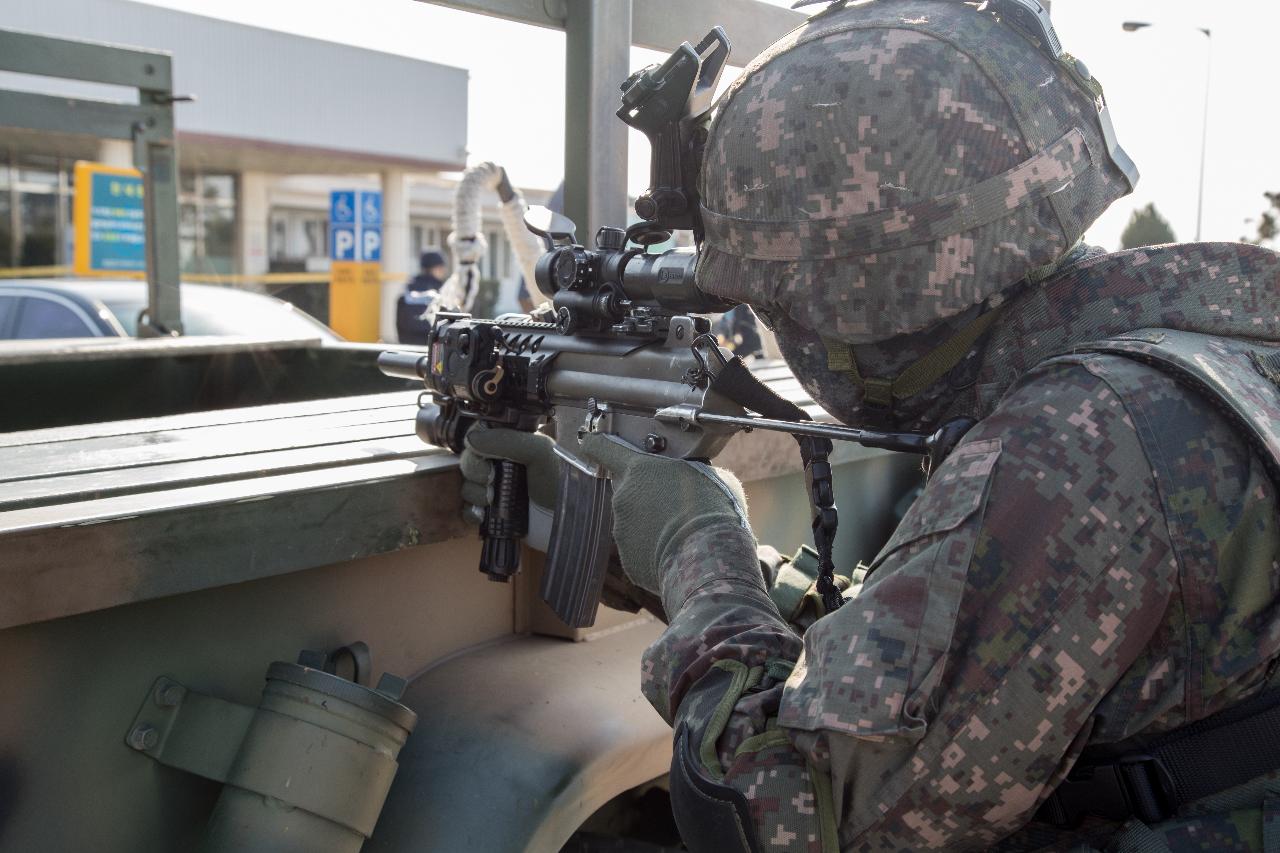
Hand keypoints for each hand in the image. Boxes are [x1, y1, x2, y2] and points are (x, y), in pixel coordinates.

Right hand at [459, 426, 559, 532]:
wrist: (567, 521)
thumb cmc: (559, 482)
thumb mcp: (538, 451)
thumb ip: (505, 440)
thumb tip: (470, 438)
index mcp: (512, 444)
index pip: (480, 436)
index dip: (476, 446)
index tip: (486, 458)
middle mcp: (501, 464)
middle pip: (469, 461)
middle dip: (475, 472)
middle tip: (491, 480)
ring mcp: (496, 488)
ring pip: (467, 485)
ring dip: (474, 493)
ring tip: (492, 499)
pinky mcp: (493, 512)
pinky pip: (467, 509)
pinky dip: (470, 511)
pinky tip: (482, 514)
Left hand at [576, 432, 751, 595]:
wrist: (709, 556)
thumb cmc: (713, 509)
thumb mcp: (707, 473)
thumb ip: (684, 470)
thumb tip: (690, 477)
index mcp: (637, 469)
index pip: (602, 448)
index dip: (597, 444)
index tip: (594, 443)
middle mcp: (623, 497)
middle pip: (626, 488)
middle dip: (644, 492)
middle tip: (672, 500)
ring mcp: (622, 530)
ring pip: (633, 521)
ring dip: (650, 522)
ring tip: (682, 530)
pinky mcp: (629, 559)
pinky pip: (639, 549)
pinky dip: (653, 549)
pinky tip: (677, 550)